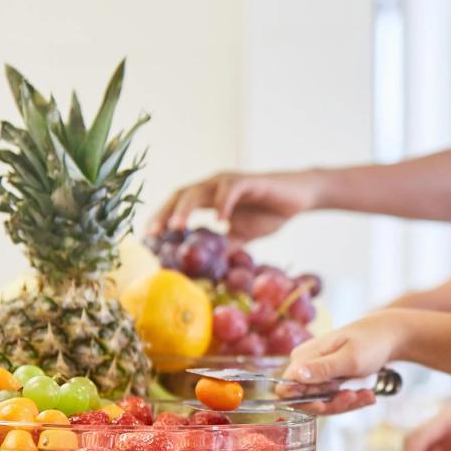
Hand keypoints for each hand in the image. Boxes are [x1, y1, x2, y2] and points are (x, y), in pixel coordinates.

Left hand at [151, 170, 320, 240]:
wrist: (300, 197)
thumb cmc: (269, 212)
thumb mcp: (243, 235)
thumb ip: (225, 246)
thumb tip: (208, 269)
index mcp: (209, 197)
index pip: (178, 204)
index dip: (162, 218)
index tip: (149, 238)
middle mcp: (214, 186)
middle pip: (181, 194)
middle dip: (165, 213)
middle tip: (155, 233)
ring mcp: (230, 181)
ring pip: (199, 190)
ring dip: (186, 208)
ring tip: (177, 227)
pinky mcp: (249, 181)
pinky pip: (230, 190)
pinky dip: (222, 204)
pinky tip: (220, 221)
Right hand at [279, 314, 405, 413]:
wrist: (389, 336)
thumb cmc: (370, 342)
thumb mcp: (350, 358)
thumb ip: (323, 368)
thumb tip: (295, 375)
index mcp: (302, 358)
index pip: (286, 390)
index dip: (303, 402)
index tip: (325, 404)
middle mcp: (304, 367)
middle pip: (307, 401)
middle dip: (333, 404)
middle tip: (356, 397)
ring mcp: (316, 374)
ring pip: (323, 403)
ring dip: (346, 403)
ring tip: (368, 395)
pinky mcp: (328, 380)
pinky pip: (334, 399)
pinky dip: (351, 400)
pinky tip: (367, 395)